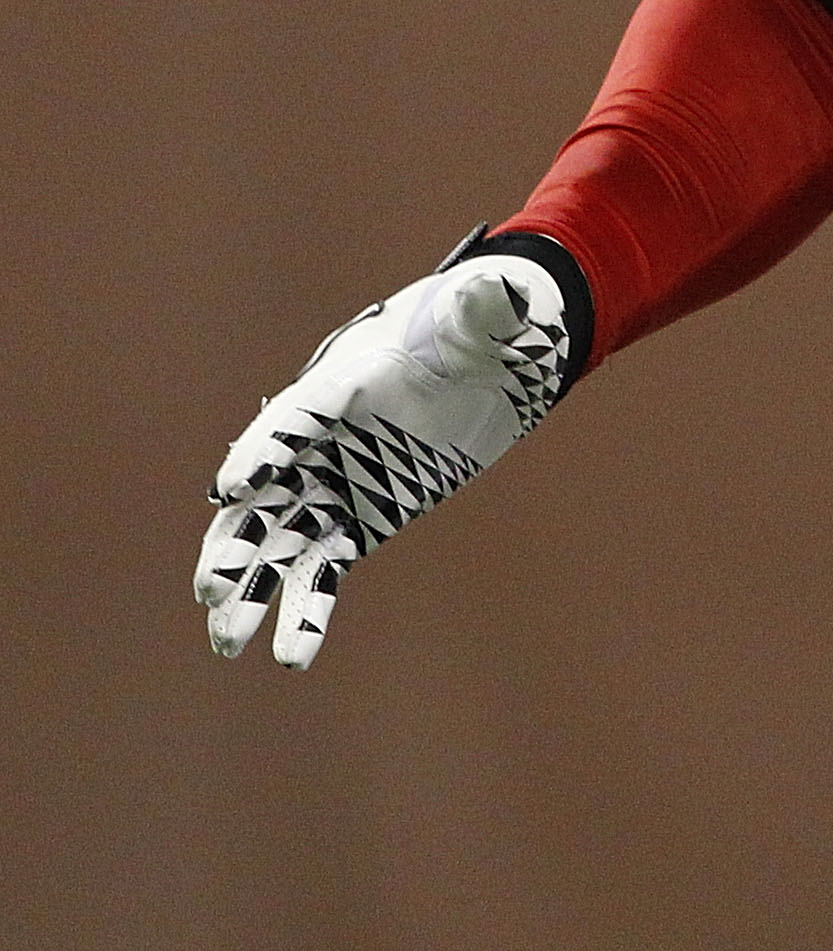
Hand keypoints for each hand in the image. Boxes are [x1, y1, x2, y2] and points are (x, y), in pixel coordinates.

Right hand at [196, 243, 570, 668]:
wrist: (486, 357)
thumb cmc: (476, 329)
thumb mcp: (485, 318)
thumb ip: (484, 311)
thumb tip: (501, 294)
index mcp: (343, 384)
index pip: (292, 418)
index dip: (263, 450)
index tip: (232, 488)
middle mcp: (324, 441)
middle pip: (262, 495)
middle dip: (232, 543)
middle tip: (211, 587)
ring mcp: (338, 483)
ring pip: (279, 544)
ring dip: (251, 591)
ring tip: (228, 641)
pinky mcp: (362, 518)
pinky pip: (324, 568)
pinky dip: (307, 610)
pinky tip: (293, 656)